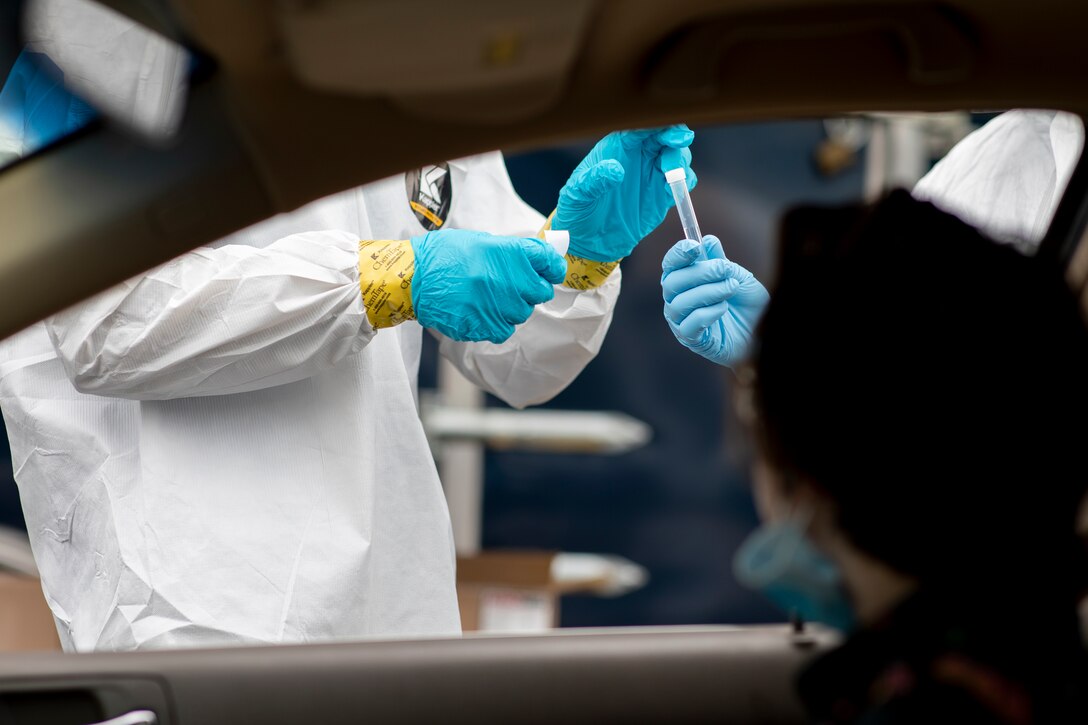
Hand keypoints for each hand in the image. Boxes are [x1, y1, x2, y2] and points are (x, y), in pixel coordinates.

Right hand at [411, 229, 566, 342]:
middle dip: (530, 290)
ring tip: (487, 298)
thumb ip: (511, 251)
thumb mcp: (481, 241)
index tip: (550, 271)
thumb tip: (537, 259)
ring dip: (511, 308)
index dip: (552, 267)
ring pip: (522, 313)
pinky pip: (505, 330)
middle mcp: (509, 279)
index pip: (549, 262)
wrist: (412, 278)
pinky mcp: (485, 326)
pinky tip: (480, 312)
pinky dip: (496, 324)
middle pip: (540, 292)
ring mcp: (499, 305)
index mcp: (510, 253)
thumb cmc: (444, 256)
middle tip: (510, 287)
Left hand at [555, 126, 696, 261]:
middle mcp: (638, 155)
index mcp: (618, 146)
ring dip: (681, 160)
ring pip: (677, 155)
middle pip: (665, 135)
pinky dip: (684, 182)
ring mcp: (651, 173)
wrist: (587, 240)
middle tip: (678, 147)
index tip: (670, 132)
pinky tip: (672, 191)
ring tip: (672, 175)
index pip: (641, 126)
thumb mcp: (578, 194)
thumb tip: (615, 170)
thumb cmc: (578, 210)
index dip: (658, 125)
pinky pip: (681, 180)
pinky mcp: (661, 194)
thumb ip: (595, 180)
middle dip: (676, 137)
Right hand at [661, 235, 768, 367]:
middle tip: (724, 270)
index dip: (677, 254)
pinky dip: (707, 313)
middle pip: (671, 283)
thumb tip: (707, 240)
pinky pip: (688, 325)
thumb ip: (721, 261)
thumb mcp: (738, 277)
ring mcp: (681, 321)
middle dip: (699, 272)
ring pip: (679, 303)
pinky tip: (723, 308)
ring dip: (707, 292)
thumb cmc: (748, 306)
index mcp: (685, 282)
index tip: (694, 246)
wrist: (762, 334)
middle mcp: (677, 300)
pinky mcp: (691, 340)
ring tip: (731, 288)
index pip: (670, 265)